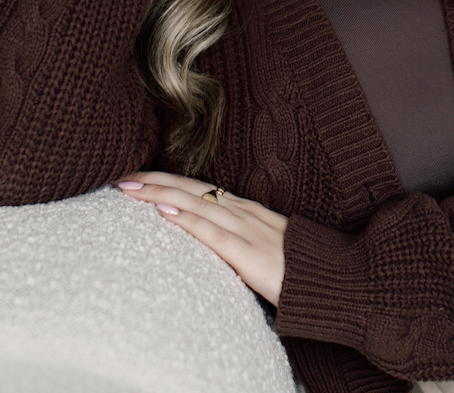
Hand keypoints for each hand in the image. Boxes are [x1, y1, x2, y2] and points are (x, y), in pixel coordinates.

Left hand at [115, 171, 286, 306]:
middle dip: (154, 182)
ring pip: (194, 203)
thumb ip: (239, 237)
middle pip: (189, 190)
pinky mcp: (248, 253)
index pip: (197, 189)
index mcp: (245, 210)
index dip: (166, 180)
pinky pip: (212, 233)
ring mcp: (245, 229)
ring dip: (158, 194)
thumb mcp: (264, 244)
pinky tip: (164, 212)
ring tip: (130, 189)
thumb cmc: (299, 266)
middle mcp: (241, 212)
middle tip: (120, 176)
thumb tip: (211, 239)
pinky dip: (186, 219)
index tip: (138, 177)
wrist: (333, 278)